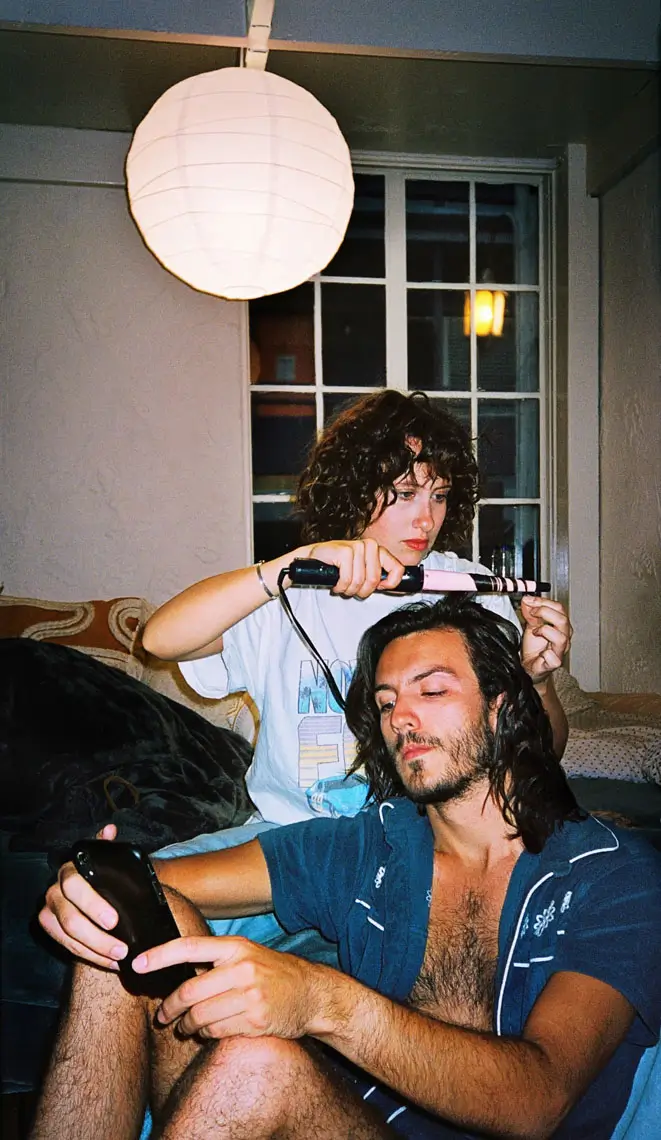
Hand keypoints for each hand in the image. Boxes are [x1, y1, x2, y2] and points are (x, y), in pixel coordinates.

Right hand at [38, 823, 128, 970]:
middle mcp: (55, 891)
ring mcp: (50, 911)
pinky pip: (67, 947)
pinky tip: (110, 961)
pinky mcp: (50, 928)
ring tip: (120, 958)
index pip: (75, 887)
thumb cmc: (102, 873)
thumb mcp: (106, 857)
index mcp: (70, 871)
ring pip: (68, 937)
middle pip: (71, 919)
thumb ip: (107, 847)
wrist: (92, 888)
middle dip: (97, 937)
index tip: (114, 921)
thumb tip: (109, 830)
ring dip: (95, 951)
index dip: (93, 905)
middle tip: (122, 948)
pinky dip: (90, 956)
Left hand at [135, 935, 320, 1039]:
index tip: (137, 964)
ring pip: (199, 1016)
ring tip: (185, 1027)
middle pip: (189, 990)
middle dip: (169, 1007)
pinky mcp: (255, 1020)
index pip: (189, 947)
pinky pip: (216, 1031)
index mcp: (236, 947)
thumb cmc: (273, 973)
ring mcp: (250, 995)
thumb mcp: (247, 955)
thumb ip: (216, 961)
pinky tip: (208, 1032)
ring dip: (186, 1026)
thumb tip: (174, 971)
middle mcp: (242, 968)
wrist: (312, 993)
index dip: (160, 955)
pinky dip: (205, 1035)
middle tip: (163, 1016)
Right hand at [303, 538, 404, 597]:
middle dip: (362, 590)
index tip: (379, 589)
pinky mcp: (345, 551)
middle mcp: (370, 545)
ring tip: (342, 585)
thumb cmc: (337, 567)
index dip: (390, 584)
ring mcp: (357, 546)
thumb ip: (379, 577)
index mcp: (378, 550)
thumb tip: (394, 587)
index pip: (397, 569)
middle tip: (352, 588)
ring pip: (360, 581)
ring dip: (348, 589)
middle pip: (375, 580)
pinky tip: (335, 582)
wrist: (312, 559)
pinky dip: (339, 586)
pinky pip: (348, 579)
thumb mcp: (363, 573)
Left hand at [519, 596, 571, 685]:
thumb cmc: (534, 648)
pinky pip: (554, 658)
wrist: (530, 667)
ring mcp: (560, 651)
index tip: (529, 600)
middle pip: (563, 620)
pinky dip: (546, 653)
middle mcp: (564, 637)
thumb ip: (530, 613)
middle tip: (532, 613)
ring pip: (561, 638)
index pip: (559, 608)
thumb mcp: (531, 625)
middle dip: (545, 612)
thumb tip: (526, 600)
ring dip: (545, 631)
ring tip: (535, 632)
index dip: (543, 602)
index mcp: (561, 626)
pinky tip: (541, 652)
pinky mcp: (554, 664)